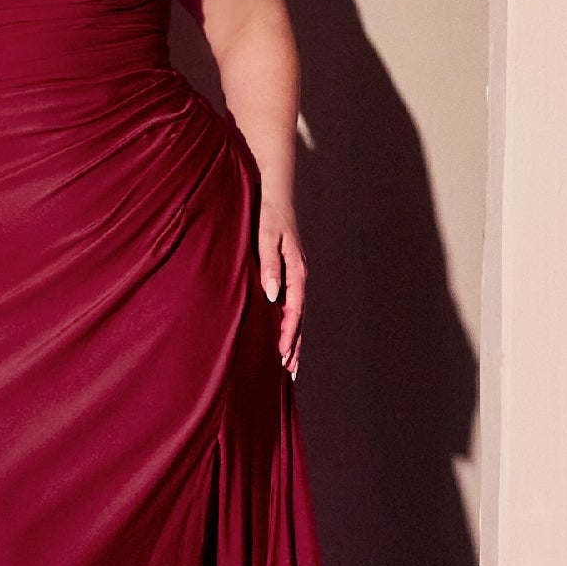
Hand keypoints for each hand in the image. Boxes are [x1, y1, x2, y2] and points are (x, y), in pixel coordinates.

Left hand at [258, 195, 305, 378]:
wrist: (275, 193)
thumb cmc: (268, 214)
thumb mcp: (266, 237)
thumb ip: (270, 265)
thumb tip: (272, 296)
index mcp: (297, 270)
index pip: (294, 309)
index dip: (288, 332)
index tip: (281, 353)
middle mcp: (300, 276)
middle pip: (300, 317)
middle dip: (295, 345)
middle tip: (290, 371)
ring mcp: (295, 276)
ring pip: (297, 314)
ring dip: (294, 339)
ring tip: (290, 365)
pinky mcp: (288, 274)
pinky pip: (291, 305)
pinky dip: (289, 324)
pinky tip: (284, 337)